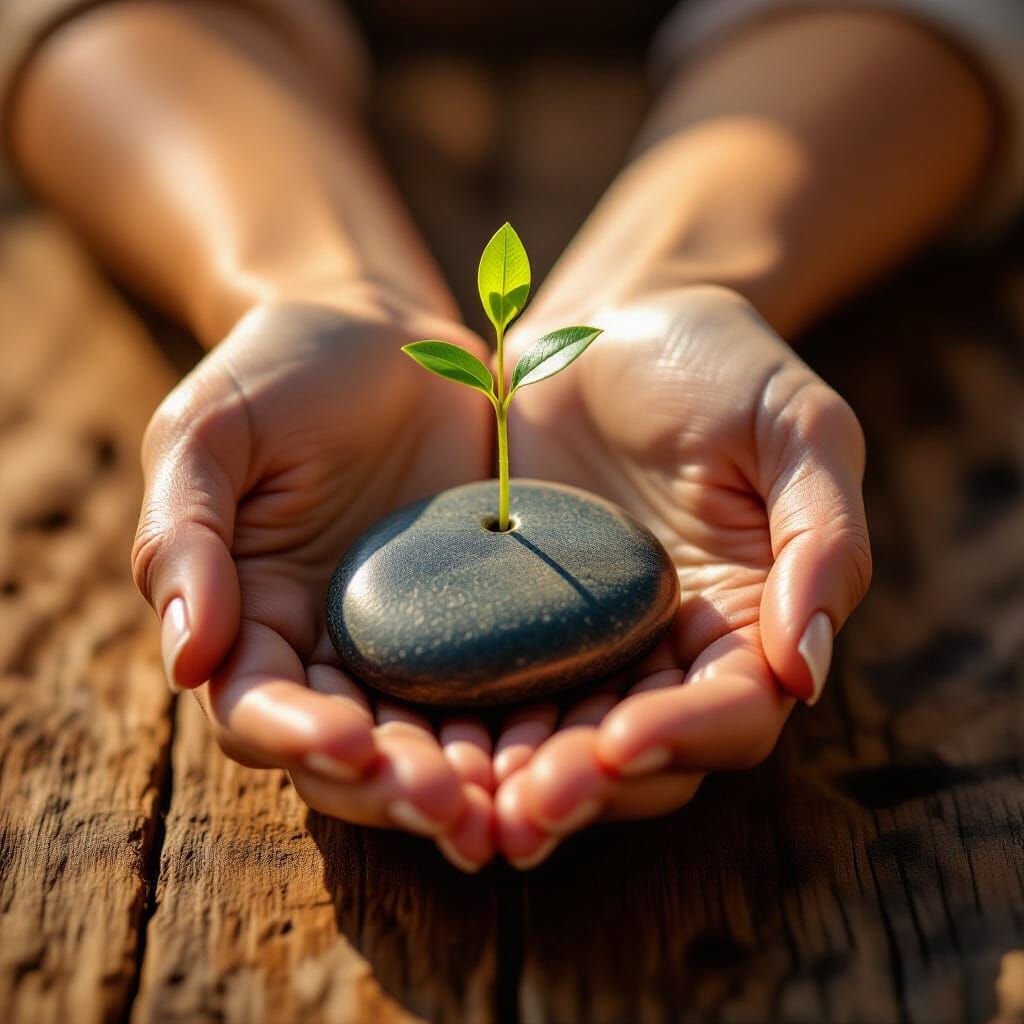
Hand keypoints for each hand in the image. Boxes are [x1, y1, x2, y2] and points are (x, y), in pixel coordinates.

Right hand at [132, 287, 496, 869]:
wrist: (386, 333)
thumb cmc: (280, 371)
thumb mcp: (210, 431)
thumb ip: (183, 535)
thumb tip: (189, 658)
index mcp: (252, 619)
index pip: (259, 708)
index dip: (298, 737)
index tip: (351, 744)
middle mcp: (330, 649)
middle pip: (354, 749)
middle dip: (395, 787)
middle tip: (453, 808)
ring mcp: (413, 640)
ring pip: (432, 737)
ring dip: (466, 781)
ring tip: (513, 805)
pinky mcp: (486, 616)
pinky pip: (505, 684)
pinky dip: (527, 724)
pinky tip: (567, 745)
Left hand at [493, 286, 870, 866]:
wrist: (609, 323)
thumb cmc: (720, 363)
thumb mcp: (799, 426)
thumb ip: (822, 538)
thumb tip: (807, 666)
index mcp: (748, 621)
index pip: (734, 711)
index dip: (688, 736)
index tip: (626, 740)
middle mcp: (668, 652)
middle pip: (641, 751)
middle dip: (590, 785)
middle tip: (527, 807)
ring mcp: (586, 642)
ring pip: (562, 740)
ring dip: (521, 780)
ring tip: (471, 802)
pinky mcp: (512, 620)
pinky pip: (493, 688)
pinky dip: (468, 724)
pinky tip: (427, 744)